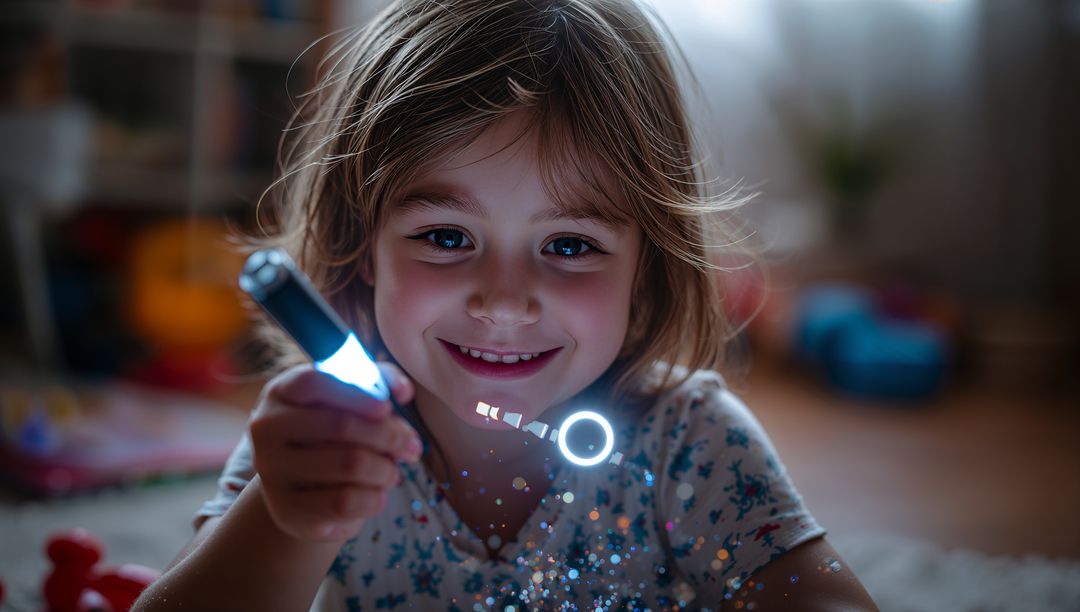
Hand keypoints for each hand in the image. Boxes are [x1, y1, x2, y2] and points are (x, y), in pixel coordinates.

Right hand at [249, 362, 419, 541]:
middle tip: (412, 446)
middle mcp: (266, 429)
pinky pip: (345, 502)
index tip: (387, 408)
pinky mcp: (285, 510)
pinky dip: (374, 498)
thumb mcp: (352, 399)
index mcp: (282, 392)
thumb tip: (403, 391)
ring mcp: (271, 471)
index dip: (357, 394)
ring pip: (350, 464)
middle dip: (389, 436)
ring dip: (386, 469)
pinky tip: (377, 494)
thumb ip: (380, 382)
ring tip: (392, 472)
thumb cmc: (334, 433)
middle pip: (341, 426)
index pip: (315, 382)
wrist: (305, 487)